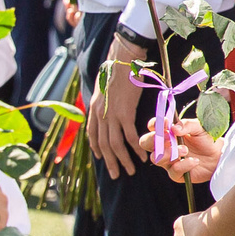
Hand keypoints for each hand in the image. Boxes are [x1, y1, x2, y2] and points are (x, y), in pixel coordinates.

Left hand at [88, 53, 146, 179]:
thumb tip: (108, 108)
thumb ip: (104, 102)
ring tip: (131, 171)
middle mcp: (100, 115)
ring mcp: (111, 115)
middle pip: (103, 145)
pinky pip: (130, 136)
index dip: (96, 148)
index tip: (101, 158)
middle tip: (116, 175)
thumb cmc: (117, 72)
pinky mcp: (124, 113)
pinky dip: (136, 148)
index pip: (92, 135)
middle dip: (110, 162)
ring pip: (115, 145)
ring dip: (123, 160)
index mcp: (94, 110)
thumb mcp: (104, 89)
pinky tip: (142, 156)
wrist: (122, 60)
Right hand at [150, 120, 220, 184]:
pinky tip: (195, 161)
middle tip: (169, 137)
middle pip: (145, 143)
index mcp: (167, 133)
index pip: (153, 127)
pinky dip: (184, 165)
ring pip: (156, 158)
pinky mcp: (176, 174)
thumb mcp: (199, 127)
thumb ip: (187, 125)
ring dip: (170, 153)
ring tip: (185, 150)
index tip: (165, 122)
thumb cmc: (206, 139)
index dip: (155, 124)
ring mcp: (168, 161)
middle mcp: (163, 147)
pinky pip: (173, 170)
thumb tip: (174, 128)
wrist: (218, 155)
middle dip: (153, 140)